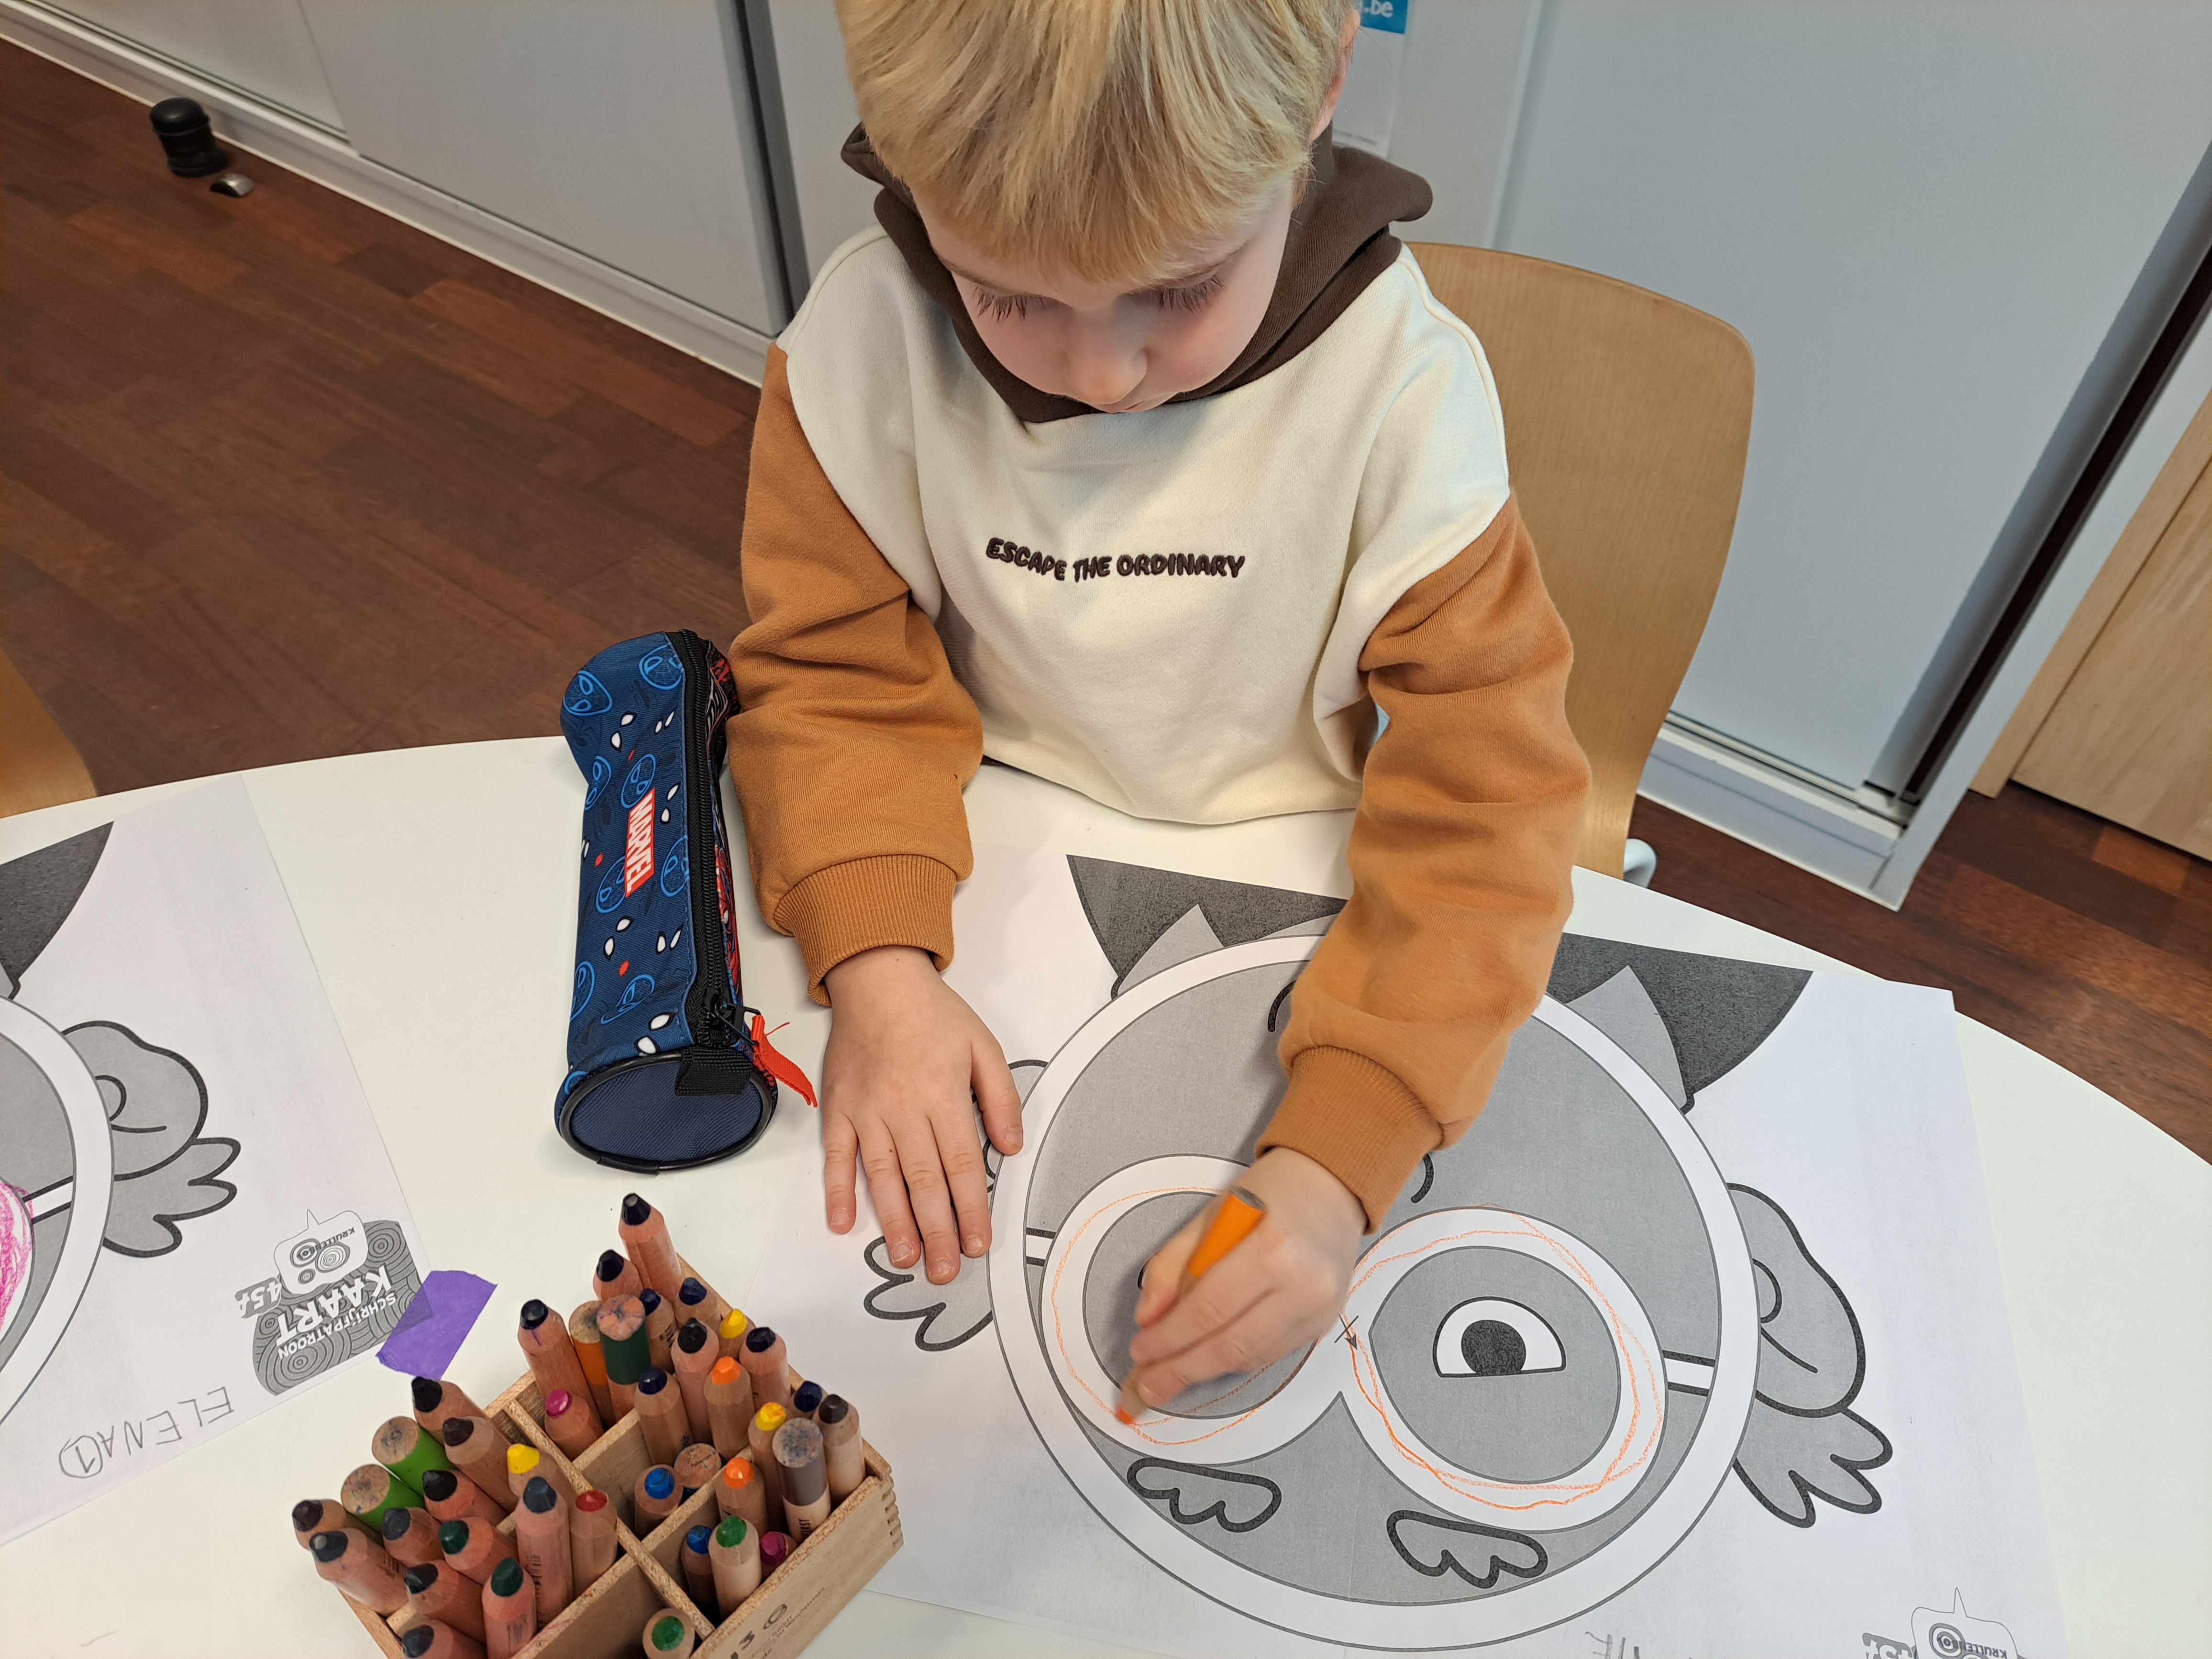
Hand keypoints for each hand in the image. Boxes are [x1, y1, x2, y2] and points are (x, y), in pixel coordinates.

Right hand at [820, 945, 1021, 1284]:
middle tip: (943, 1271)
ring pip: (882, 1176)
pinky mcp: (839, 1108)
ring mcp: (867, 1111)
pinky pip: (837, 1155)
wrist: (878, 980)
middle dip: (937, 1230)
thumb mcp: (984, 1046)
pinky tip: (843, 1222)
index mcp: (943, 1096)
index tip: (977, 1244)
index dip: (971, 1209)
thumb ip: (1001, 1099)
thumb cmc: (933, 1014)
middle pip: (924, 1181)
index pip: (962, 1165)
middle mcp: (904, 1108)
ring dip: (894, 1221)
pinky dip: (838, 1190)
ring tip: (905, 1257)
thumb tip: (1010, 1148)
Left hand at [1123, 1147, 1363, 1409]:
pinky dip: (1234, 1360)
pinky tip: (1208, 1357)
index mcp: (1272, 1249)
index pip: (1209, 1309)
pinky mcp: (1322, 1324)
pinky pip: (1269, 1354)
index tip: (1140, 1350)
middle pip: (1231, 1345)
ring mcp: (1318, 1310)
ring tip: (1169, 1377)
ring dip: (1205, 1371)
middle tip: (1149, 1384)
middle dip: (1182, 1370)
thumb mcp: (1210, 1215)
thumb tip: (1147, 1317)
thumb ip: (1171, 1264)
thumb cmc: (1270, 1195)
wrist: (1331, 1188)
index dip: (1169, 1337)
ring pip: (1251, 1358)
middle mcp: (1302, 1286)